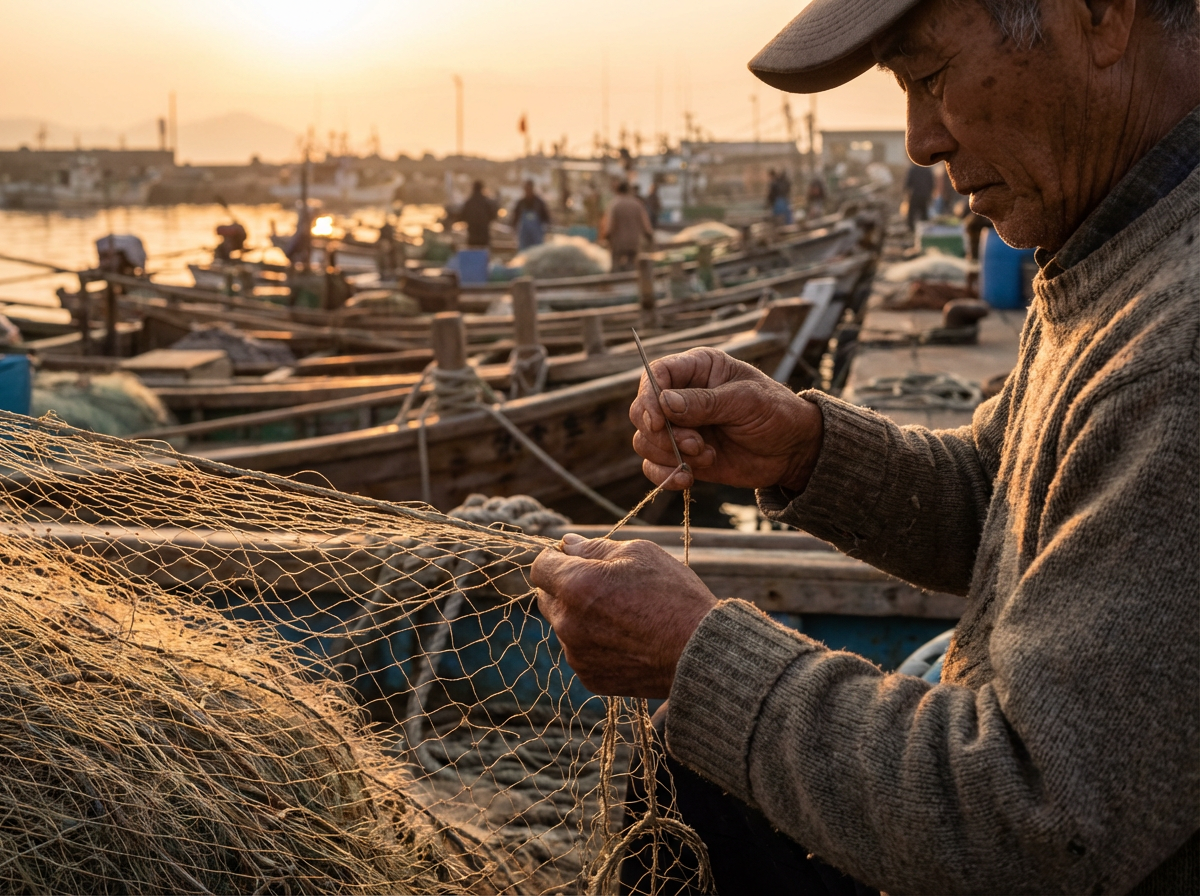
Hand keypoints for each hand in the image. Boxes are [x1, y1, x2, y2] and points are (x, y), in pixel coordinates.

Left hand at [531, 535, 716, 697]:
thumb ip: (595, 547)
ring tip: (621, 615)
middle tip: (602, 586)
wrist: (700, 653)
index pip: (539, 567)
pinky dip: (592, 643)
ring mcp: (576, 654)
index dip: (555, 559)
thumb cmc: (674, 596)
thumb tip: (567, 544)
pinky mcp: (589, 678)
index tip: (573, 559)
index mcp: (576, 585)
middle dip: (565, 587)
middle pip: (546, 597)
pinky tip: (624, 639)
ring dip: (579, 616)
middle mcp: (568, 622)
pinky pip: (579, 652)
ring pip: (563, 626)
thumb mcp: (639, 553)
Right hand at [629, 347, 823, 490]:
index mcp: (697, 369)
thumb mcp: (745, 401)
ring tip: (706, 457)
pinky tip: (687, 479)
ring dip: (670, 455)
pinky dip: (664, 476)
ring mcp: (680, 428)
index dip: (649, 398)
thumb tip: (664, 402)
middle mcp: (681, 396)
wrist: (792, 451)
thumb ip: (705, 402)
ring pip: (645, 441)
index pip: (655, 375)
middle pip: (642, 411)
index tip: (657, 423)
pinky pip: (654, 467)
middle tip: (695, 444)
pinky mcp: (682, 456)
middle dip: (662, 434)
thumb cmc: (775, 412)